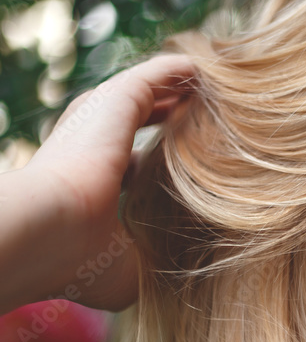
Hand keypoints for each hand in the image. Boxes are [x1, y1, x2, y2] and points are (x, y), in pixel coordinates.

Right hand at [0, 54, 196, 314]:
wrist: (47, 233)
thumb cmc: (83, 263)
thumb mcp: (134, 271)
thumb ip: (165, 261)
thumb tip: (202, 271)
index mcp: (93, 189)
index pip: (132, 167)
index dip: (162, 168)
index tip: (200, 173)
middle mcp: (93, 150)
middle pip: (137, 126)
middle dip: (172, 120)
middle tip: (215, 121)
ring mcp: (100, 123)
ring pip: (148, 96)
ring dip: (181, 91)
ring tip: (222, 89)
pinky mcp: (115, 100)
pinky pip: (157, 74)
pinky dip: (182, 71)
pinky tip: (210, 69)